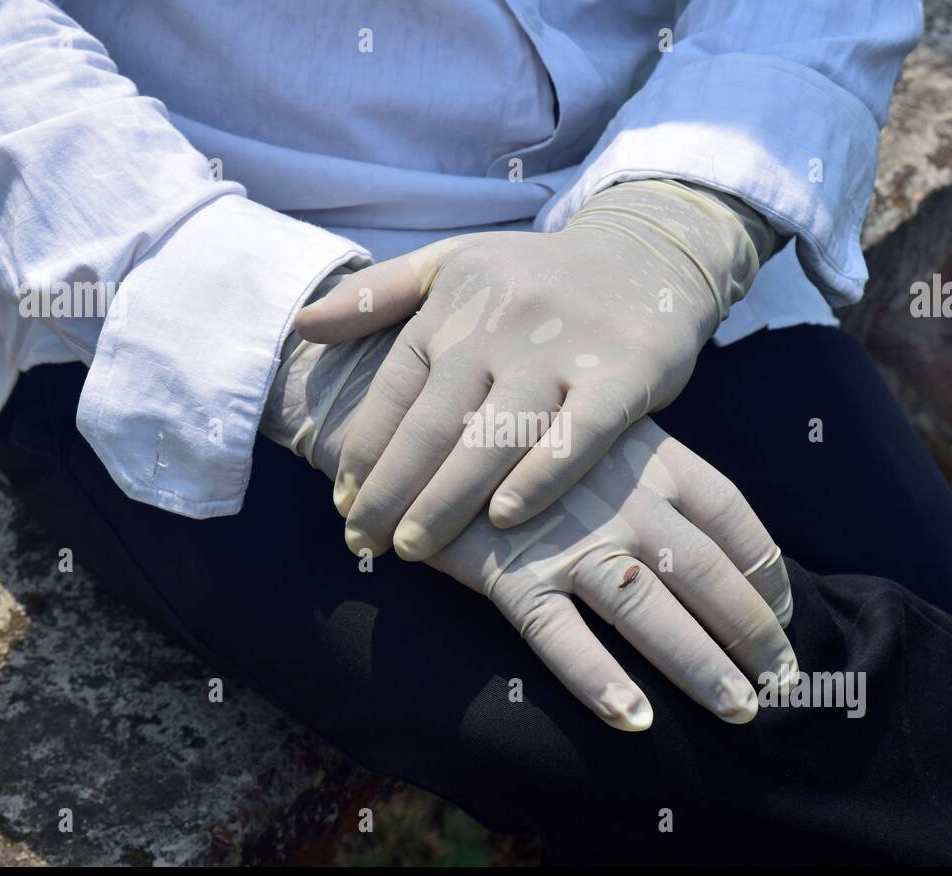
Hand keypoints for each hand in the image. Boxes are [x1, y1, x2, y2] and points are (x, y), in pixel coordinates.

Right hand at [262, 327, 795, 730]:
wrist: (413, 411)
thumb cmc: (513, 422)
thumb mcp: (593, 429)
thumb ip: (644, 471)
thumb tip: (696, 528)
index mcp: (650, 454)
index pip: (732, 516)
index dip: (767, 570)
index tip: (788, 613)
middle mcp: (622, 497)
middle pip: (708, 573)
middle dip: (754, 632)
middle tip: (786, 683)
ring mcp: (568, 535)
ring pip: (651, 611)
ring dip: (702, 665)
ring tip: (740, 710)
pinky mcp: (510, 569)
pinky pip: (560, 637)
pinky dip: (598, 679)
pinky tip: (634, 718)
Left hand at [292, 179, 775, 560]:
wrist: (651, 252)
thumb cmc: (537, 273)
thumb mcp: (452, 264)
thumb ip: (376, 296)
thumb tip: (300, 327)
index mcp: (453, 305)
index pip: (393, 390)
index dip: (363, 451)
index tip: (344, 502)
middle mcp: (501, 326)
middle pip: (433, 423)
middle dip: (391, 491)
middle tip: (364, 543)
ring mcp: (562, 351)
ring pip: (494, 435)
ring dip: (447, 497)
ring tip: (415, 549)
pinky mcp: (623, 373)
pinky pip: (578, 434)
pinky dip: (540, 476)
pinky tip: (504, 517)